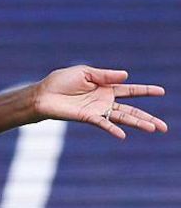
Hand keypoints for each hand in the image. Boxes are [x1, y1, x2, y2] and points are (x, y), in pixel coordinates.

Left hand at [34, 65, 167, 138]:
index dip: (145, 91)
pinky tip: (123, 134)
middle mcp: (105, 101)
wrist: (43, 94)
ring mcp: (98, 111)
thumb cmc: (61, 81)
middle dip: (148, 117)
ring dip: (137, 123)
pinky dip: (112, 129)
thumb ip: (105, 75)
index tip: (162, 91)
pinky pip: (103, 124)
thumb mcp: (84, 72)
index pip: (130, 90)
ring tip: (153, 129)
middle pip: (131, 110)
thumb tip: (127, 75)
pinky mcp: (88, 117)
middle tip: (165, 127)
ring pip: (122, 118)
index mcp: (105, 88)